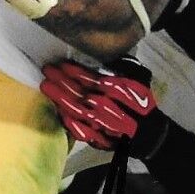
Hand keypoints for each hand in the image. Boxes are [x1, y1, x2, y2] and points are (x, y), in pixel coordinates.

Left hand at [39, 58, 156, 150]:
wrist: (147, 133)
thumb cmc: (140, 105)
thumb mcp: (137, 81)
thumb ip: (121, 69)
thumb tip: (108, 56)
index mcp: (117, 90)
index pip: (92, 79)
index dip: (75, 71)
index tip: (61, 64)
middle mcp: (107, 106)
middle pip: (80, 93)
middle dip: (61, 81)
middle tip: (47, 71)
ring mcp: (100, 124)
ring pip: (76, 110)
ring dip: (59, 97)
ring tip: (46, 86)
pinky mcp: (96, 138)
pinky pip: (79, 131)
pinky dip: (68, 122)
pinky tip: (58, 111)